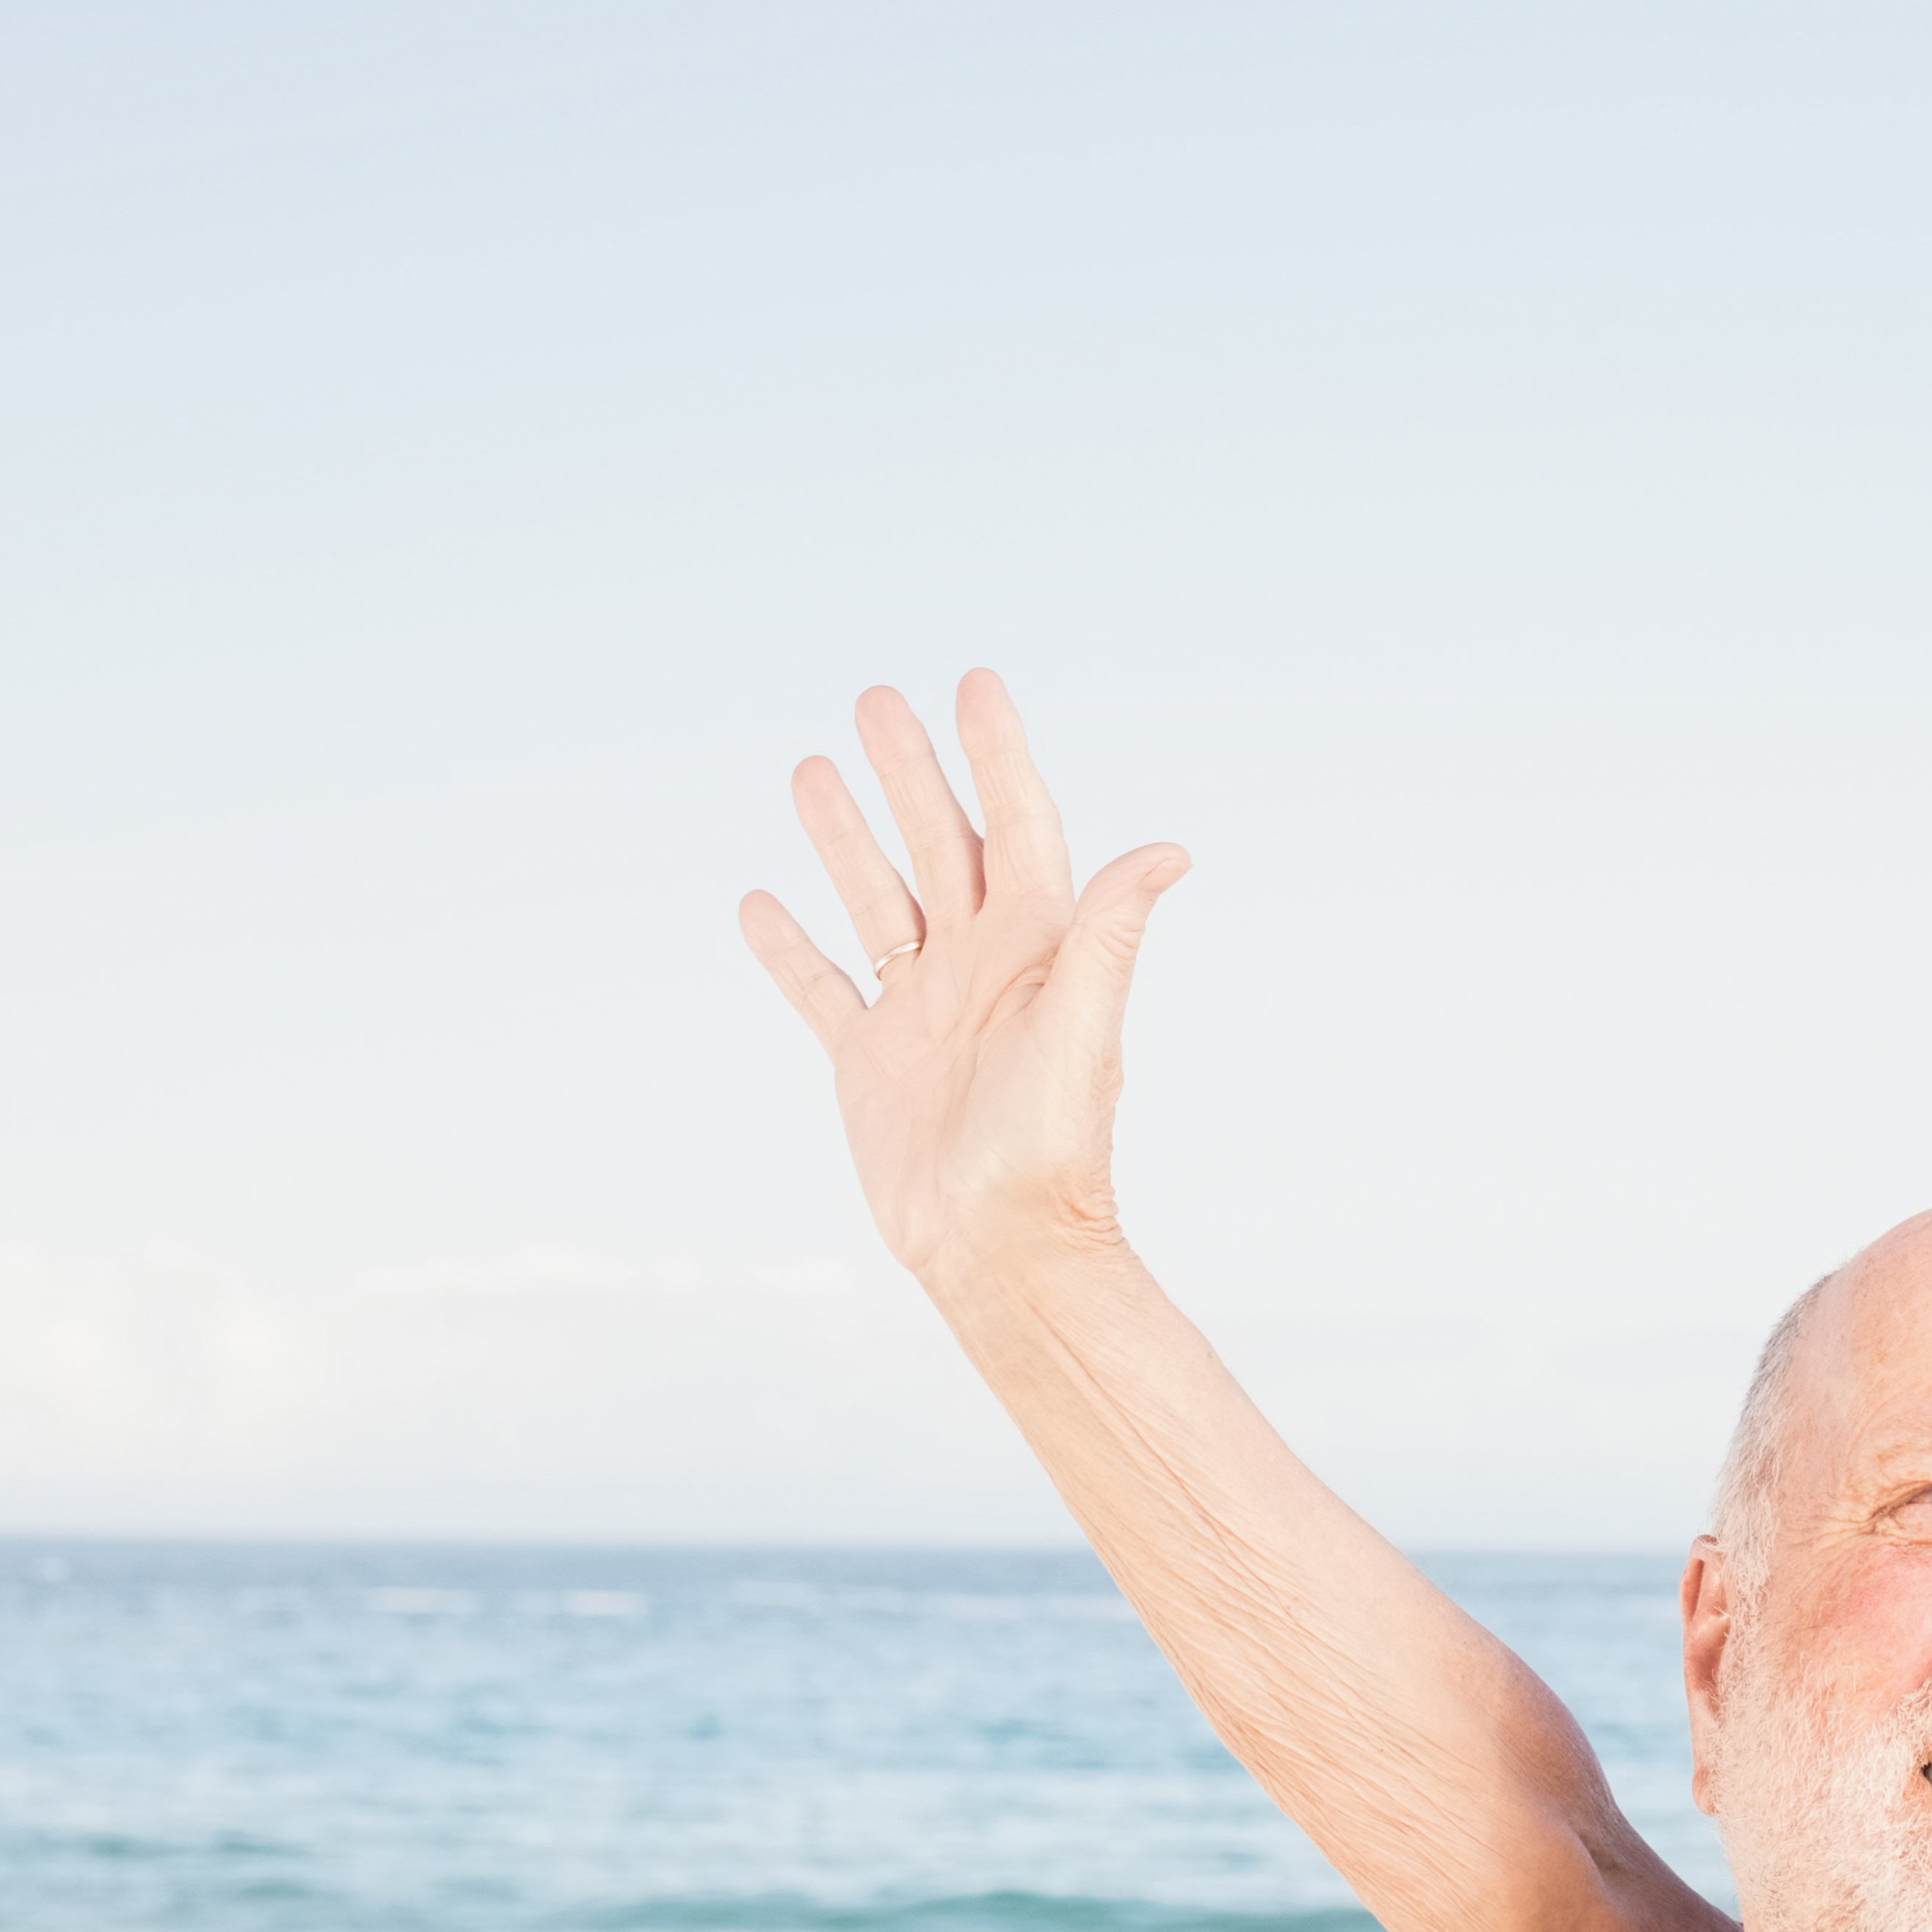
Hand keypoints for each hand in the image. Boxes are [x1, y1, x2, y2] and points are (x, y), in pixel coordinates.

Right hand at [740, 676, 1187, 1298]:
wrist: (1003, 1249)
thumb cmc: (1055, 1147)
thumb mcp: (1085, 1027)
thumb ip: (1112, 934)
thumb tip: (1171, 850)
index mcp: (1038, 946)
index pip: (1017, 823)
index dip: (997, 754)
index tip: (975, 681)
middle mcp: (980, 966)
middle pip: (939, 843)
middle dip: (909, 771)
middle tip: (874, 699)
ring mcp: (922, 1011)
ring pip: (876, 899)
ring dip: (845, 838)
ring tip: (810, 769)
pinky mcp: (871, 1063)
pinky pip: (823, 990)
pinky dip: (790, 949)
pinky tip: (760, 904)